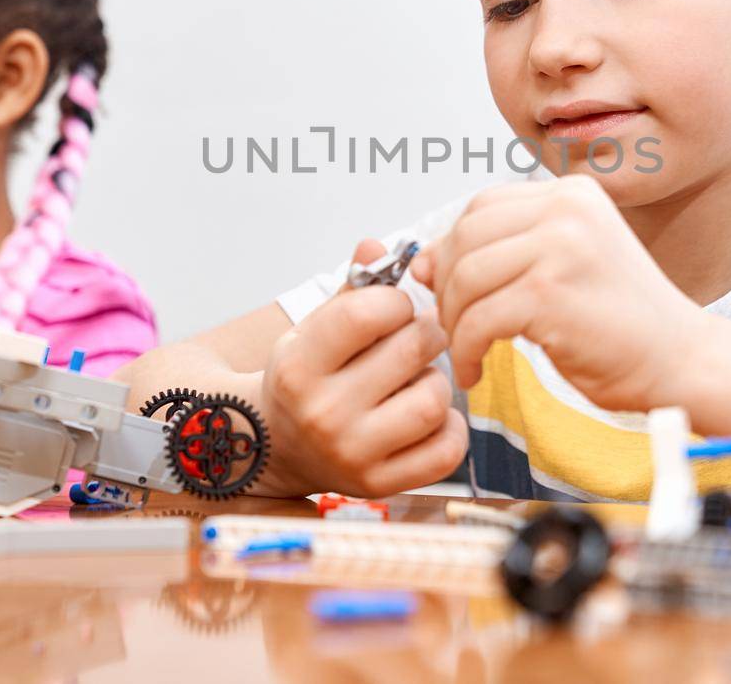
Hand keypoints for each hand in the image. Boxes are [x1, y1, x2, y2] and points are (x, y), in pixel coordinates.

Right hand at [260, 239, 467, 497]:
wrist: (279, 447)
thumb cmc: (307, 377)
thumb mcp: (314, 328)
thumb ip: (351, 288)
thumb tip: (376, 246)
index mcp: (299, 365)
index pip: (368, 312)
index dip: (395, 302)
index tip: (393, 310)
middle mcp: (322, 412)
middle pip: (413, 349)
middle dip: (425, 334)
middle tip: (415, 339)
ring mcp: (352, 454)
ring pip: (434, 399)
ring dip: (436, 382)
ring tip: (416, 380)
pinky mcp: (381, 484)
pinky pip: (447, 449)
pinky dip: (451, 428)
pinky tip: (428, 416)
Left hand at [413, 174, 705, 412]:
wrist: (682, 361)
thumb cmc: (623, 323)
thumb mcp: (561, 269)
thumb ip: (500, 255)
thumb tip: (420, 261)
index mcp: (572, 194)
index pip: (481, 207)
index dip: (453, 249)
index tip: (449, 289)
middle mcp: (567, 208)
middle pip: (465, 237)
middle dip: (446, 287)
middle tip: (453, 326)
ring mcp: (561, 247)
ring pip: (465, 278)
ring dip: (453, 323)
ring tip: (466, 351)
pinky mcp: (551, 293)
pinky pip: (478, 319)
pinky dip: (466, 351)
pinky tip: (476, 370)